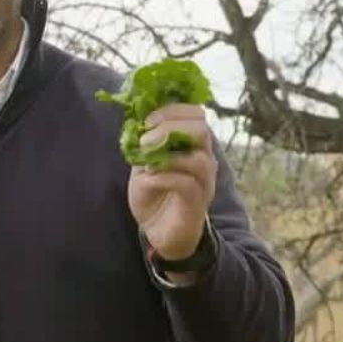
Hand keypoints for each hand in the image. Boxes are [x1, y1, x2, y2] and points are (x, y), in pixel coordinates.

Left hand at [128, 103, 216, 260]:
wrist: (159, 231)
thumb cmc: (154, 194)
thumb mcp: (144, 162)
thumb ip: (145, 143)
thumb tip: (137, 119)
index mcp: (193, 145)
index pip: (197, 114)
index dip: (173, 110)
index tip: (147, 120)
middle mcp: (205, 160)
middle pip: (202, 130)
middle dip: (169, 127)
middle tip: (145, 139)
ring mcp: (204, 183)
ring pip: (199, 159)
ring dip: (167, 155)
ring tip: (145, 161)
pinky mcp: (197, 204)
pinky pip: (187, 184)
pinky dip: (164, 177)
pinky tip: (148, 178)